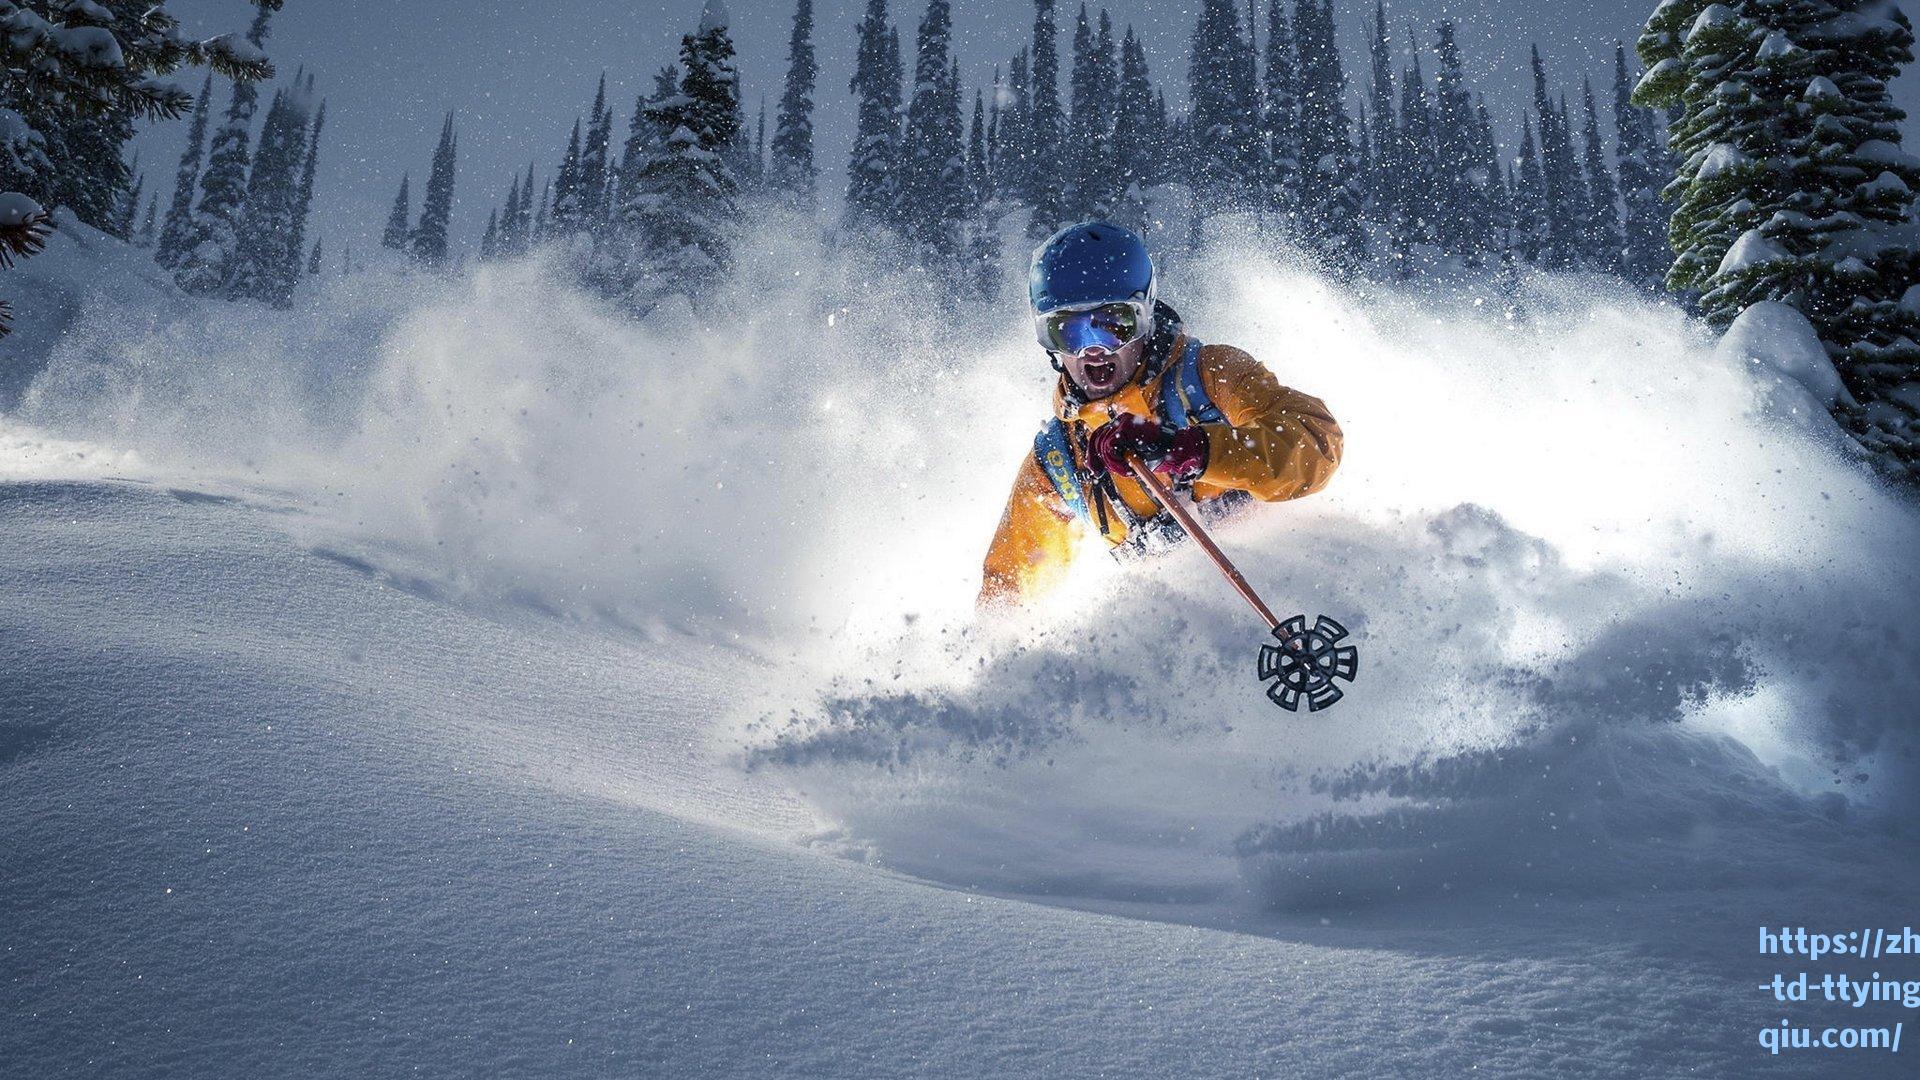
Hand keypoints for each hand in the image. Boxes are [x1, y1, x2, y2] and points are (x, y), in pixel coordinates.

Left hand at [1087, 413, 1208, 481]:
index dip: (1092, 454)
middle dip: (1095, 459)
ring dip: (1114, 464)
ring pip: (1103, 446)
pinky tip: (1129, 467)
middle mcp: (1119, 420)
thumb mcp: (1132, 454)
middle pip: (1096, 439)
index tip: (1095, 471)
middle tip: (1098, 474)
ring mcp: (1122, 422)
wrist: (1174, 450)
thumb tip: (1100, 462)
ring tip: (1128, 470)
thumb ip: (1118, 454)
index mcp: (1120, 425)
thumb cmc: (1156, 453)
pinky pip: (1110, 448)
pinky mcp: (1125, 427)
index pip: (1098, 436)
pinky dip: (1117, 461)